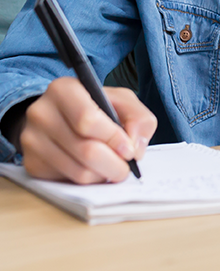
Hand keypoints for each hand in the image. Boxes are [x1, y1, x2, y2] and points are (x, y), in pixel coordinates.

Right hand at [18, 76, 156, 183]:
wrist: (60, 116)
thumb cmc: (95, 106)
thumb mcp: (120, 100)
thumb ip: (138, 117)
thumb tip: (135, 148)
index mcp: (63, 89)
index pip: (87, 120)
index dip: (113, 138)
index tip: (129, 149)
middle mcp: (42, 113)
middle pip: (84, 150)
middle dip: (113, 163)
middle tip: (125, 168)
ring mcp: (32, 140)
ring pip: (77, 171)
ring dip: (102, 174)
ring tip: (112, 167)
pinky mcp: (31, 163)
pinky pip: (66, 181)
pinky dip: (86, 180)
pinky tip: (93, 168)